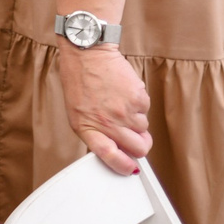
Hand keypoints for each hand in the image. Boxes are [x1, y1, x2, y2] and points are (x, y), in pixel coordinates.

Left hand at [56, 43, 151, 173]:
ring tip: (119, 104)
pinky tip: (123, 92)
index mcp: (86, 127)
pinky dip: (139, 104)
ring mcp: (123, 111)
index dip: (122, 165)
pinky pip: (146, 110)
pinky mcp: (137, 98)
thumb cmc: (80, 81)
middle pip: (138, 148)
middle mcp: (106, 122)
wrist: (87, 53)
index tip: (132, 169)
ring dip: (136, 121)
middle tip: (136, 137)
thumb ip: (96, 132)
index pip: (108, 155)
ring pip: (144, 129)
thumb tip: (117, 150)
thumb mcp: (77, 111)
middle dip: (140, 145)